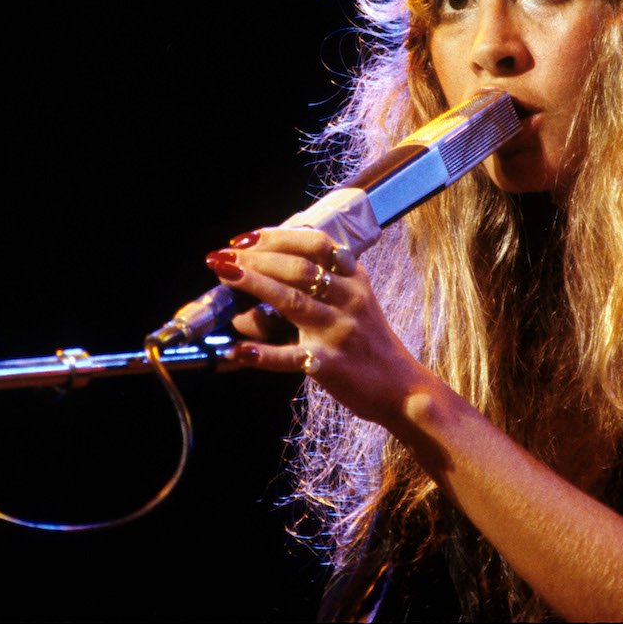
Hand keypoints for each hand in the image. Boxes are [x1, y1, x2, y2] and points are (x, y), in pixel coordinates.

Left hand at [204, 228, 431, 425]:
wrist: (401, 387)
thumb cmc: (368, 342)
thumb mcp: (354, 301)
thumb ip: (316, 286)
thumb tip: (258, 278)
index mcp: (355, 277)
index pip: (315, 243)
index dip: (276, 237)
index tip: (244, 239)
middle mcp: (350, 299)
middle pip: (299, 268)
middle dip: (255, 258)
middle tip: (221, 257)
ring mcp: (340, 331)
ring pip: (292, 302)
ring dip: (254, 285)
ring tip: (224, 276)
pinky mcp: (331, 365)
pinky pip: (291, 357)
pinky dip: (262, 354)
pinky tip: (237, 349)